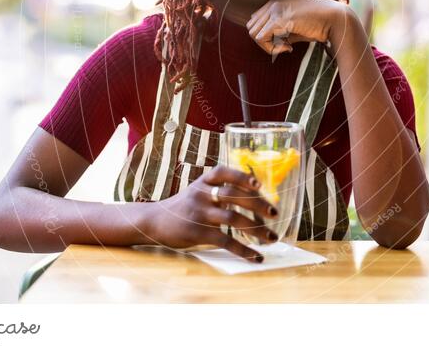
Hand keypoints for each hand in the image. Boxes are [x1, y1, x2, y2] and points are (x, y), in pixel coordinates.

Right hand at [143, 165, 279, 261]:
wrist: (154, 221)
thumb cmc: (185, 206)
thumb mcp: (199, 190)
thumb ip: (221, 190)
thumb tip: (257, 197)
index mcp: (204, 180)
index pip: (224, 173)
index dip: (242, 177)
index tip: (259, 185)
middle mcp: (201, 193)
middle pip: (234, 196)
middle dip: (258, 205)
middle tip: (274, 214)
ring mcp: (198, 213)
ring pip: (233, 219)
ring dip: (256, 229)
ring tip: (271, 237)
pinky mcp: (197, 233)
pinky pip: (225, 241)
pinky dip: (243, 250)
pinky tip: (255, 256)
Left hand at [246, 0, 350, 56]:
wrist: (336, 19)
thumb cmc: (319, 24)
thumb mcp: (295, 26)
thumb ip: (280, 31)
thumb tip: (267, 44)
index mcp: (276, 1)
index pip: (256, 21)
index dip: (266, 36)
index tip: (284, 42)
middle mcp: (273, 2)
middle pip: (252, 27)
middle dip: (265, 42)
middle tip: (284, 46)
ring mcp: (276, 9)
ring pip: (253, 33)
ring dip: (268, 46)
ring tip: (286, 47)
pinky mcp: (279, 19)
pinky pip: (261, 39)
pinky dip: (272, 49)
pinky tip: (289, 48)